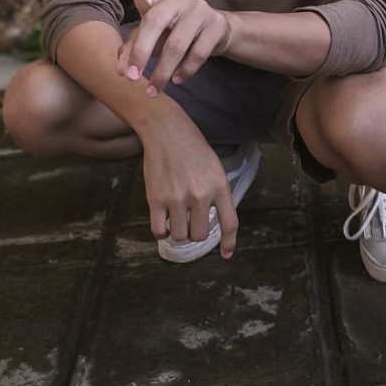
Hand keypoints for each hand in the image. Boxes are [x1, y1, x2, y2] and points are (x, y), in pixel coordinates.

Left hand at [100, 0, 231, 94]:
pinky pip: (197, 52)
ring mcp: (197, 8)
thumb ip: (132, 48)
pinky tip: (178, 80)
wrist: (218, 32)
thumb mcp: (151, 36)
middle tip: (131, 79)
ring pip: (176, 44)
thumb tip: (120, 71)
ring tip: (154, 90)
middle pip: (153, 23)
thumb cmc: (174, 31)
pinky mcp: (214, 24)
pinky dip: (185, 70)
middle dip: (140, 54)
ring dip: (162, 71)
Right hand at [140, 116, 238, 258]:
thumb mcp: (214, 167)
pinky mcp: (156, 199)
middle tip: (189, 221)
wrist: (166, 131)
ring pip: (180, 235)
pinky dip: (161, 231)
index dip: (228, 243)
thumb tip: (215, 219)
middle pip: (200, 235)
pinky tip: (162, 221)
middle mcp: (200, 195)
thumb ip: (217, 193)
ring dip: (177, 231)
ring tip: (175, 218)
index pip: (230, 223)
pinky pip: (159, 230)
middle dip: (195, 231)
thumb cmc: (192, 147)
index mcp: (219, 186)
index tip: (225, 254)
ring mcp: (178, 198)